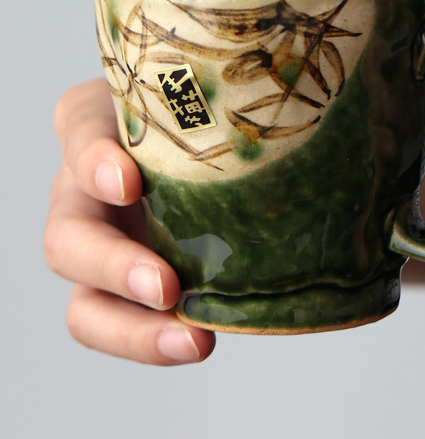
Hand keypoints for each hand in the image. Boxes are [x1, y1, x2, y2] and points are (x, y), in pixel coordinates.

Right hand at [45, 78, 215, 363]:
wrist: (215, 146)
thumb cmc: (213, 110)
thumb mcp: (214, 96)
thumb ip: (241, 100)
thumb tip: (342, 108)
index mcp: (103, 126)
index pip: (80, 131)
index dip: (95, 160)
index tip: (131, 183)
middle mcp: (89, 190)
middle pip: (68, 235)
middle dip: (112, 265)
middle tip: (167, 285)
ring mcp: (103, 246)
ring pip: (83, 301)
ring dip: (130, 327)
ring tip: (192, 340)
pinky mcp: (122, 288)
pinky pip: (117, 324)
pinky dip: (150, 340)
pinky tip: (197, 341)